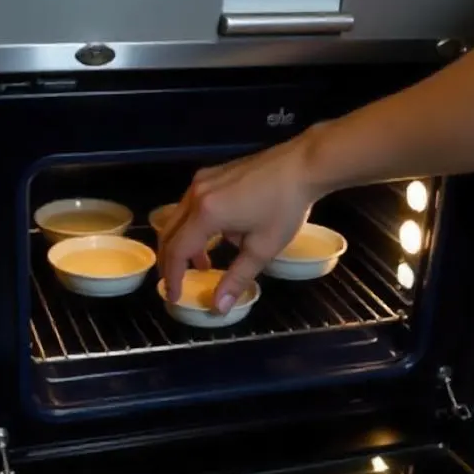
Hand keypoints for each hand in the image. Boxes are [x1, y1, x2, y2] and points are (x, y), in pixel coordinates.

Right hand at [159, 133, 317, 311]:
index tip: (175, 295)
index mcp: (206, 213)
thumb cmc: (285, 207)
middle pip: (170, 233)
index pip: (177, 250)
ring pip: (180, 218)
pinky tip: (220, 234)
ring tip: (205, 264)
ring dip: (186, 243)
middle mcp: (196, 194)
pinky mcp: (212, 173)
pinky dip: (197, 225)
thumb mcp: (263, 248)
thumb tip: (219, 307)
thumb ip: (237, 278)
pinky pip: (193, 204)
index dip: (173, 276)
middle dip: (172, 261)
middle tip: (180, 282)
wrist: (303, 165)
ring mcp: (203, 180)